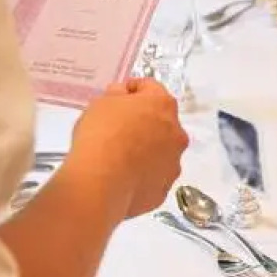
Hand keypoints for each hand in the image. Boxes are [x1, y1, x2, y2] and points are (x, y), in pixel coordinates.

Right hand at [70, 79, 186, 218]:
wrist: (100, 181)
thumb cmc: (100, 135)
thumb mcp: (101, 103)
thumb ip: (117, 95)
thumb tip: (123, 96)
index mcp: (162, 105)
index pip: (150, 88)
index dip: (133, 90)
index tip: (119, 96)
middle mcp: (176, 133)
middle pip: (161, 121)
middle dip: (144, 122)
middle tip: (118, 128)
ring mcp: (173, 163)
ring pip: (162, 151)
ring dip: (147, 150)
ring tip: (120, 157)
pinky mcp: (163, 189)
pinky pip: (154, 177)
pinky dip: (142, 175)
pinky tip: (122, 177)